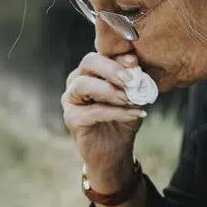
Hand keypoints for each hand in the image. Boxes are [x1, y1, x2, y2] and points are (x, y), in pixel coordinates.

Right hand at [62, 52, 145, 192]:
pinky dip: (116, 112)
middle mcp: (77, 80)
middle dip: (111, 68)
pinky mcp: (71, 118)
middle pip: (89, 62)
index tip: (134, 62)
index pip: (103, 54)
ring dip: (110, 90)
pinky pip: (93, 111)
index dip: (118, 56)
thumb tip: (135, 64)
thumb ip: (134, 81)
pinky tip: (135, 114)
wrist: (115, 152)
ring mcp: (71, 99)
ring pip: (84, 84)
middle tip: (130, 80)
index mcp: (92, 71)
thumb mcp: (133, 97)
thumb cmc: (123, 120)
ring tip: (131, 99)